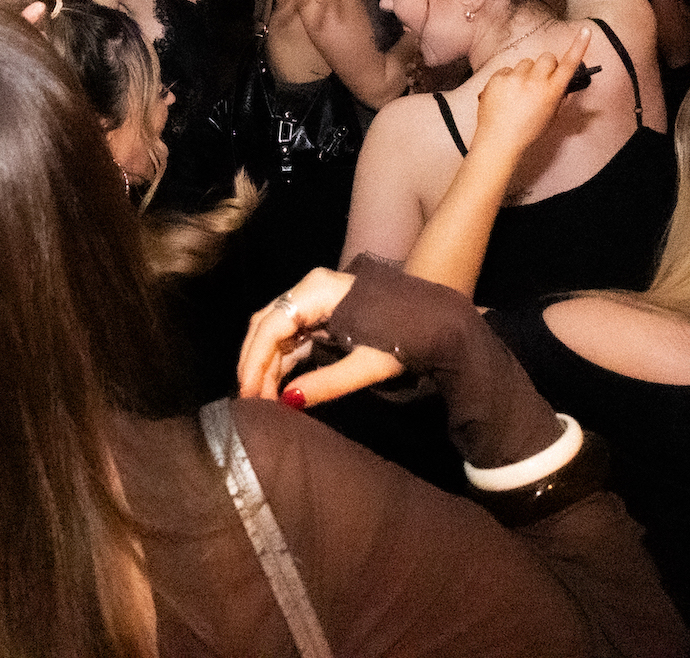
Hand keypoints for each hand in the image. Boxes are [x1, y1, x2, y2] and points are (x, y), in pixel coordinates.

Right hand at [235, 267, 403, 407]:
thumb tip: (287, 402)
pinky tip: (279, 387)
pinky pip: (292, 335)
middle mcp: (310, 288)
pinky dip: (283, 361)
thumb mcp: (369, 364)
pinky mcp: (322, 312)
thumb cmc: (409, 337)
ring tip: (263, 400)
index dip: (254, 361)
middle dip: (254, 364)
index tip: (248, 394)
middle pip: (266, 325)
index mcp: (320, 291)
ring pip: (276, 331)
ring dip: (267, 364)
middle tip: (250, 401)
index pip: (271, 325)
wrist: (441, 320)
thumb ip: (327, 383)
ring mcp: (315, 298)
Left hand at [471, 26, 593, 157]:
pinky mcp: (497, 77)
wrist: (499, 141)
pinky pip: (507, 69)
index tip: (584, 31)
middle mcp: (534, 82)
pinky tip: (505, 94)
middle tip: (540, 79)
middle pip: (547, 58)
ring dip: (525, 72)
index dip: (579, 46)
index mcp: (551, 92)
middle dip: (546, 66)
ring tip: (518, 92)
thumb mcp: (550, 116)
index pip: (569, 65)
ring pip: (526, 62)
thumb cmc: (526, 132)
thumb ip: (557, 96)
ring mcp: (515, 78)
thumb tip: (560, 82)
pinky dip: (508, 78)